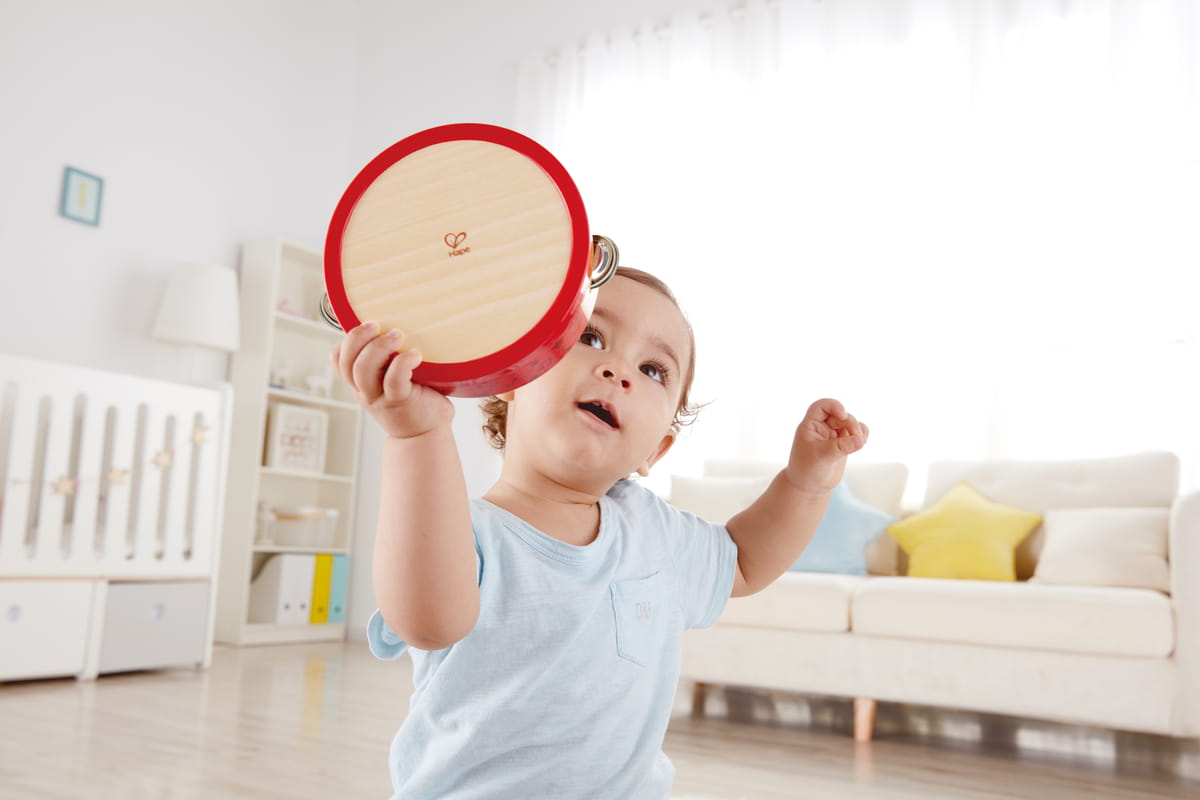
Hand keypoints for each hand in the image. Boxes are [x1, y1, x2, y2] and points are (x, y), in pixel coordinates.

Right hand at [331, 322, 453, 438]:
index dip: (344, 342)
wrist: (425, 436)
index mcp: (361, 383)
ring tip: (397, 335)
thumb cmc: (414, 401)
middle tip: (375, 324)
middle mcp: (365, 391)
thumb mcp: (393, 380)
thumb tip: (400, 322)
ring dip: (377, 347)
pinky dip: (402, 363)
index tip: (361, 324)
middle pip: (347, 363)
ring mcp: (380, 398)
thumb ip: (388, 361)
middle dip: (356, 338)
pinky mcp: (400, 402)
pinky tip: (415, 355)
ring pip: (363, 371)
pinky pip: (393, 380)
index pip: (338, 361)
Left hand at [784, 398, 868, 494]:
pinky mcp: (843, 444)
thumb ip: (841, 447)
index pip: (821, 406)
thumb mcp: (822, 456)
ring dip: (858, 429)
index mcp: (810, 425)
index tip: (842, 415)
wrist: (809, 487)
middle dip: (850, 423)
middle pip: (840, 415)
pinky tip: (862, 442)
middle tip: (856, 438)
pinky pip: (856, 433)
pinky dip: (862, 435)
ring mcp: (833, 435)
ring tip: (860, 442)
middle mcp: (822, 427)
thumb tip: (860, 440)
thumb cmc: (807, 469)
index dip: (834, 406)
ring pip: (850, 423)